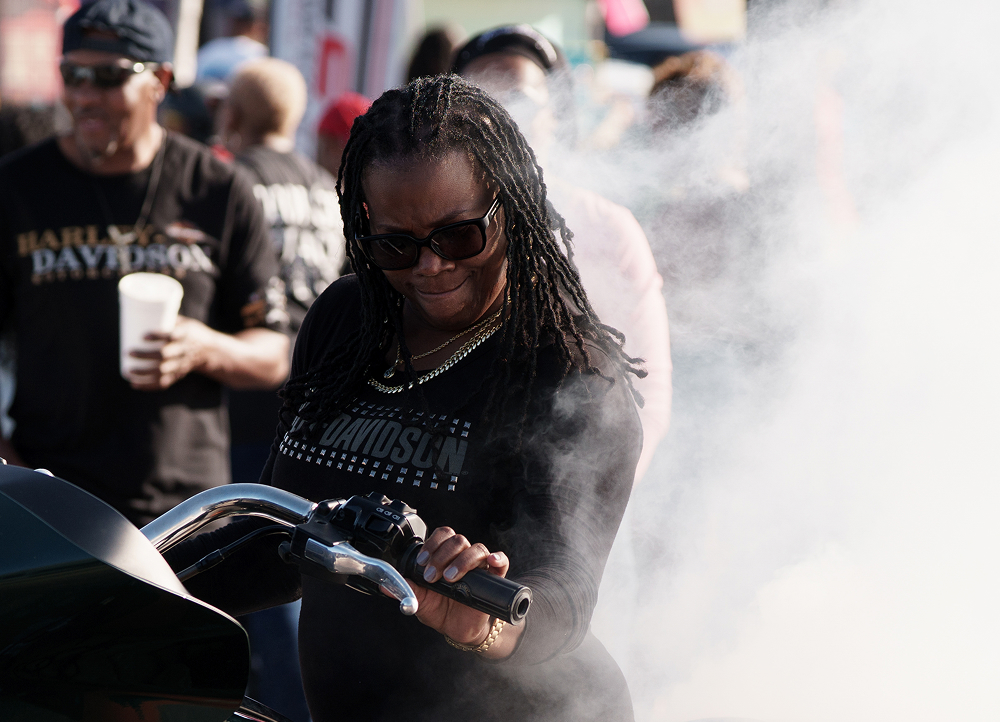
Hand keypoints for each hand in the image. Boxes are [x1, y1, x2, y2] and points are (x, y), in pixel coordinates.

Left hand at [128, 316, 212, 390]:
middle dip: (145, 355)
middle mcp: (184, 351)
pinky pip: (163, 382)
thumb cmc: (191, 332)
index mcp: (186, 335)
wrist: (210, 350)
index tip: (143, 336)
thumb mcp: (185, 323)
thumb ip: (165, 320)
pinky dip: (148, 385)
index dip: (158, 336)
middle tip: (128, 352)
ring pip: (162, 371)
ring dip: (144, 372)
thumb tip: (140, 312)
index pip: (171, 336)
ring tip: (128, 371)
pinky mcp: (178, 374)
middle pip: (164, 355)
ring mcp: (181, 364)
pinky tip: (134, 384)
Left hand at [408, 526, 509, 646]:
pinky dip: (498, 558)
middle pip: (458, 540)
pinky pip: (501, 562)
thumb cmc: (442, 611)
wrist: (459, 630)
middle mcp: (463, 557)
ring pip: (476, 548)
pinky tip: (491, 562)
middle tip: (432, 576)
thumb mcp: (422, 601)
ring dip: (461, 561)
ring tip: (450, 578)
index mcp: (445, 557)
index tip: (422, 562)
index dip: (432, 544)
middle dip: (442, 556)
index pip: (442, 536)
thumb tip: (384, 586)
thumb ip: (407, 590)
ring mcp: (479, 567)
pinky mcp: (495, 578)